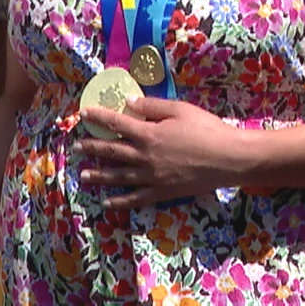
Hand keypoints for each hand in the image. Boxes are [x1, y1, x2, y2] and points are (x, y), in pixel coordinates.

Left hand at [73, 97, 250, 209]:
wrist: (227, 158)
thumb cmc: (206, 129)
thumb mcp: (179, 109)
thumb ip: (152, 106)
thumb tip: (129, 103)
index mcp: (149, 133)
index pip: (116, 123)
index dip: (99, 118)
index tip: (84, 114)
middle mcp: (145, 156)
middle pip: (112, 151)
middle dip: (93, 148)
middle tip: (77, 147)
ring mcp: (151, 177)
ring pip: (118, 176)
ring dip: (99, 175)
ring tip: (84, 175)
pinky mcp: (161, 192)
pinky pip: (135, 198)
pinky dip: (119, 201)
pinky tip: (107, 202)